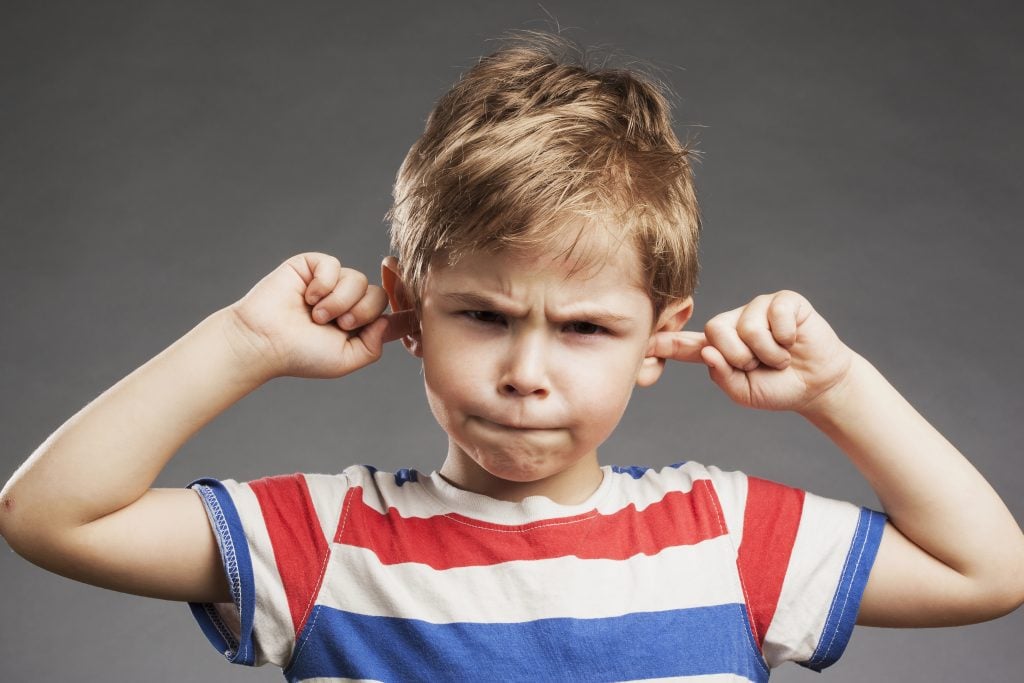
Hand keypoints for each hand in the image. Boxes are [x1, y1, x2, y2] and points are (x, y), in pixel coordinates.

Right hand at [224, 253, 416, 380]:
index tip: (410, 311)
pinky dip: (323, 284)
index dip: (403, 308)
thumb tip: (391, 320)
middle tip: (339, 324)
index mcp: (359, 324)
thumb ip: (375, 344)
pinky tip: (307, 297)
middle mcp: (348, 302)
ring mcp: (331, 283)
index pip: (390, 310)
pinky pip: (334, 265)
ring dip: (339, 301)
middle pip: (379, 295)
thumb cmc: (302, 355)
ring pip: (358, 280)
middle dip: (362, 312)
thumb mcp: (347, 359)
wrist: (264, 341)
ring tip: (317, 316)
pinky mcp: (313, 267)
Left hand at [649, 290, 853, 412]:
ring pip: (747, 328)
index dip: (665, 343)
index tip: (644, 343)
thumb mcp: (744, 392)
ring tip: (781, 357)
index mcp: (718, 347)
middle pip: (717, 333)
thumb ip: (722, 376)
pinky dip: (786, 338)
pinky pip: (774, 316)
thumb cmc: (778, 387)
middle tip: (761, 365)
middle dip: (741, 358)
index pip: (686, 344)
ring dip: (768, 353)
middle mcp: (734, 323)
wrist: (818, 385)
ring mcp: (757, 309)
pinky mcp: (783, 301)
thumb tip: (708, 351)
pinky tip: (794, 341)